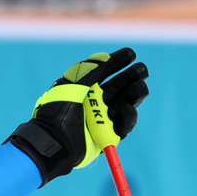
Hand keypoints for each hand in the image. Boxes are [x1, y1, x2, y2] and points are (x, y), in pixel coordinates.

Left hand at [9, 48, 148, 184]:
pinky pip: (125, 124)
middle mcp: (95, 103)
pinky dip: (129, 115)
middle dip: (132, 76)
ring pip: (127, 103)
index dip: (117, 63)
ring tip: (139, 86)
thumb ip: (89, 72)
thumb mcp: (71, 87)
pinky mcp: (108, 135)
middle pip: (120, 87)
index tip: (131, 54)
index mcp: (84, 90)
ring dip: (135, 93)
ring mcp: (103, 119)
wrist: (54, 142)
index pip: (105, 74)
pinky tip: (127, 107)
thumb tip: (105, 57)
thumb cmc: (57, 114)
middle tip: (142, 70)